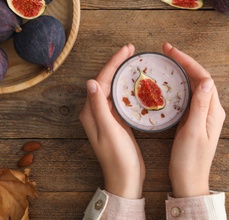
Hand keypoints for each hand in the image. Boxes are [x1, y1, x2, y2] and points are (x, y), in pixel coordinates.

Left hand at [79, 44, 144, 198]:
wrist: (125, 178)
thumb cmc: (118, 157)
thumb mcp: (109, 131)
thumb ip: (99, 107)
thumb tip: (91, 81)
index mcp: (91, 112)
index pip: (101, 80)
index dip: (113, 63)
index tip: (127, 50)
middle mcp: (96, 111)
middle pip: (106, 81)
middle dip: (118, 64)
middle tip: (132, 51)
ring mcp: (107, 116)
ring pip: (113, 88)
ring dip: (122, 74)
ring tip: (135, 63)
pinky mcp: (117, 121)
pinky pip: (120, 99)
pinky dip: (127, 88)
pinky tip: (137, 84)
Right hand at [163, 43, 225, 197]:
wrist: (190, 182)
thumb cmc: (190, 160)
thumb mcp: (193, 132)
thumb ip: (200, 105)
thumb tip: (206, 79)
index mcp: (213, 111)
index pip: (203, 78)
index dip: (188, 61)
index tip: (170, 51)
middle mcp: (212, 110)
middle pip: (200, 79)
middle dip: (184, 62)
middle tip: (166, 51)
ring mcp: (204, 115)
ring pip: (194, 86)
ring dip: (182, 72)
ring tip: (166, 62)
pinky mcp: (195, 121)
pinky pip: (189, 97)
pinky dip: (179, 86)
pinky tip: (169, 84)